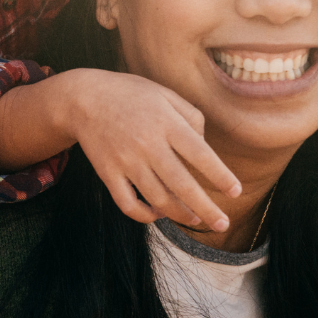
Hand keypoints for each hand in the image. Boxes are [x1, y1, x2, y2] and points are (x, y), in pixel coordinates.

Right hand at [58, 69, 241, 230]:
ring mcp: (126, 161)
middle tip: (222, 224)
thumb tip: (205, 146)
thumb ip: (190, 116)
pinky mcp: (108, 173)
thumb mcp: (164, 94)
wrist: (83, 98)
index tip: (235, 191)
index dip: (219, 175)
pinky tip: (157, 215)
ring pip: (158, 199)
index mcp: (165, 122)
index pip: (199, 153)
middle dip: (206, 208)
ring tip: (195, 218)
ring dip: (180, 213)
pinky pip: (128, 203)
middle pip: (182, 184)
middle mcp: (147, 144)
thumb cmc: (130, 94)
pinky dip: (144, 215)